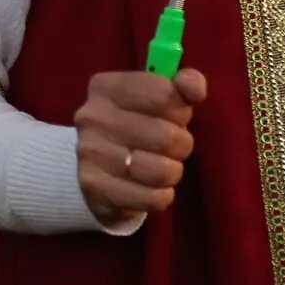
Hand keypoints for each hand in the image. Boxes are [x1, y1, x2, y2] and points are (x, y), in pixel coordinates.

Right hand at [73, 69, 206, 224]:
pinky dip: (161, 196)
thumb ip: (182, 86)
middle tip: (170, 148)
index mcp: (106, 88)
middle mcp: (93, 117)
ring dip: (172, 172)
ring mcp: (90, 153)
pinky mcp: (95, 187)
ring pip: (162, 171)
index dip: (180, 110)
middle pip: (167, 137)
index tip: (173, 116)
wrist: (96, 170)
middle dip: (181, 146)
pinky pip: (153, 198)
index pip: (163, 94)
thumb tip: (194, 87)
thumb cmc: (137, 128)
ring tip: (160, 168)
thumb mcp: (158, 99)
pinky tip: (150, 188)